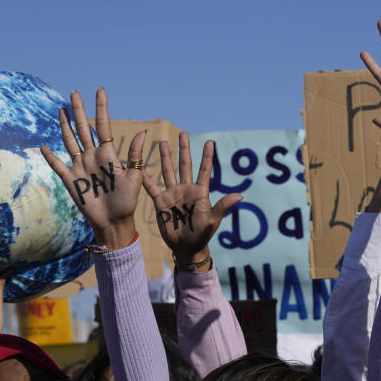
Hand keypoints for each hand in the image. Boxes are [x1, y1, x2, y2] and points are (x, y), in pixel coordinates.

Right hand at [40, 88, 145, 248]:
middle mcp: (93, 157)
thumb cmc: (128, 202)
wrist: (114, 222)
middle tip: (74, 93)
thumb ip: (135, 156)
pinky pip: (58, 165)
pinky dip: (50, 156)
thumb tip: (143, 132)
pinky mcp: (70, 180)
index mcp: (108, 155)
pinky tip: (44, 145)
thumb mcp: (134, 178)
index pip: (102, 126)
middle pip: (83, 129)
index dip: (101, 109)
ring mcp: (80, 167)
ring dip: (65, 126)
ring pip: (70, 141)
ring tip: (62, 109)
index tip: (100, 90)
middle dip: (79, 111)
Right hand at [142, 133, 240, 270]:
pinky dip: (145, 176)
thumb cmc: (202, 235)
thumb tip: (240, 195)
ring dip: (165, 156)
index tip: (209, 142)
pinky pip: (151, 186)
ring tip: (162, 142)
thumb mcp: (213, 220)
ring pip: (168, 170)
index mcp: (200, 193)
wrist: (186, 247)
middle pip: (185, 165)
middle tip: (183, 133)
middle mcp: (186, 190)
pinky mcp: (160, 202)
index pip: (204, 171)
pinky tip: (140, 165)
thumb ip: (223, 206)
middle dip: (184, 149)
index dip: (207, 157)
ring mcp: (172, 194)